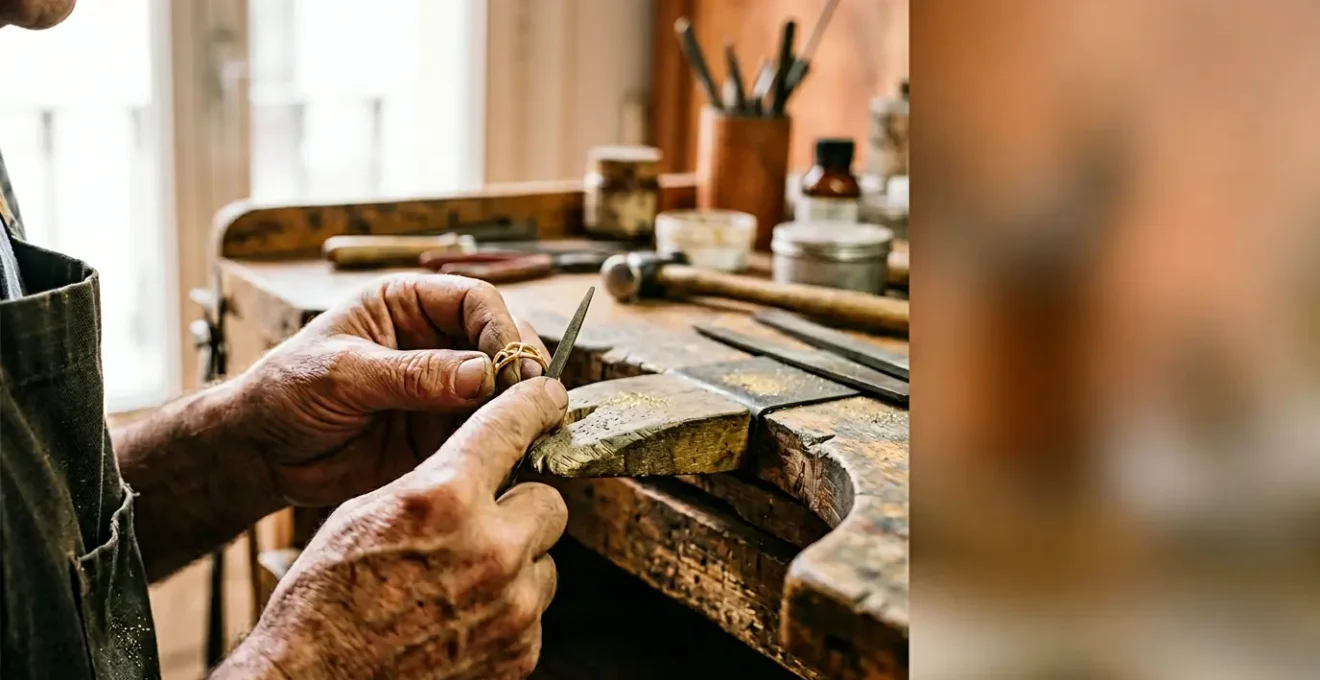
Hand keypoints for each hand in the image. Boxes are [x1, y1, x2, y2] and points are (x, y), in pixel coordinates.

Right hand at [219, 378, 569, 679]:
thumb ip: (435, 480)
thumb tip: (482, 460)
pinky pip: (533, 613)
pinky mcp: (520, 652)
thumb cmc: (323, 601)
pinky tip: (459, 620)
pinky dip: (506, 613)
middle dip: (520, 509)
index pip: (513, 425)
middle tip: (484, 526)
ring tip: (460, 583)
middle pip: (548, 502)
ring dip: (516, 565)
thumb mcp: (366, 513)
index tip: (548, 399)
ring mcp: (511, 605)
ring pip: (546, 562)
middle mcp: (489, 547)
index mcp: (443, 497)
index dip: (534, 404)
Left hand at [232, 274, 551, 505]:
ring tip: (528, 429)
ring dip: (520, 407)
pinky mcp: (444, 433)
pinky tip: (514, 452)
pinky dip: (505, 441)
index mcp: (408, 305)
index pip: (476, 301)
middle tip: (530, 399)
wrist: (260, 454)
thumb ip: (411, 374)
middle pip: (502, 342)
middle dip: (520, 368)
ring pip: (504, 390)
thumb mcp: (343, 375)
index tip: (511, 365)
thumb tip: (482, 374)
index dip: (501, 328)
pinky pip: (487, 432)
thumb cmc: (286, 392)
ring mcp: (443, 389)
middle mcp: (435, 342)